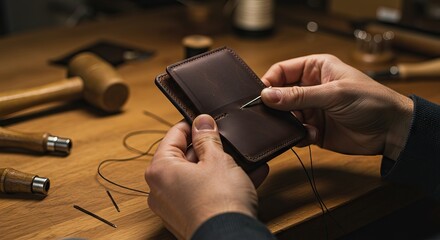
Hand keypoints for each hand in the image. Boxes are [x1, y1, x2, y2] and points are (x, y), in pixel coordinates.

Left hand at [145, 114, 267, 238]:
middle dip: (209, 148)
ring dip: (221, 167)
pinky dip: (222, 185)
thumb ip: (207, 138)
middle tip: (227, 140)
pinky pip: (204, 194)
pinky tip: (248, 177)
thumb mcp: (218, 159)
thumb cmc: (220, 201)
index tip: (206, 120)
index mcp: (161, 170)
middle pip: (185, 157)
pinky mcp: (189, 218)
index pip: (173, 136)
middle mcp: (161, 189)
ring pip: (198, 177)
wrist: (230, 238)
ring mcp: (174, 207)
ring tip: (243, 158)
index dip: (192, 125)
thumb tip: (202, 121)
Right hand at [261, 54, 412, 159]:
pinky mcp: (314, 129)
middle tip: (271, 116)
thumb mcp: (334, 94)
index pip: (282, 71)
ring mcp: (311, 109)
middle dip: (275, 106)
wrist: (391, 130)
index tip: (260, 96)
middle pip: (279, 94)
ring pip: (285, 115)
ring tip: (299, 126)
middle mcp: (310, 88)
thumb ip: (299, 95)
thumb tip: (267, 95)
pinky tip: (312, 135)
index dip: (269, 82)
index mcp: (315, 69)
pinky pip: (295, 132)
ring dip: (288, 123)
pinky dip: (298, 136)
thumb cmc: (371, 101)